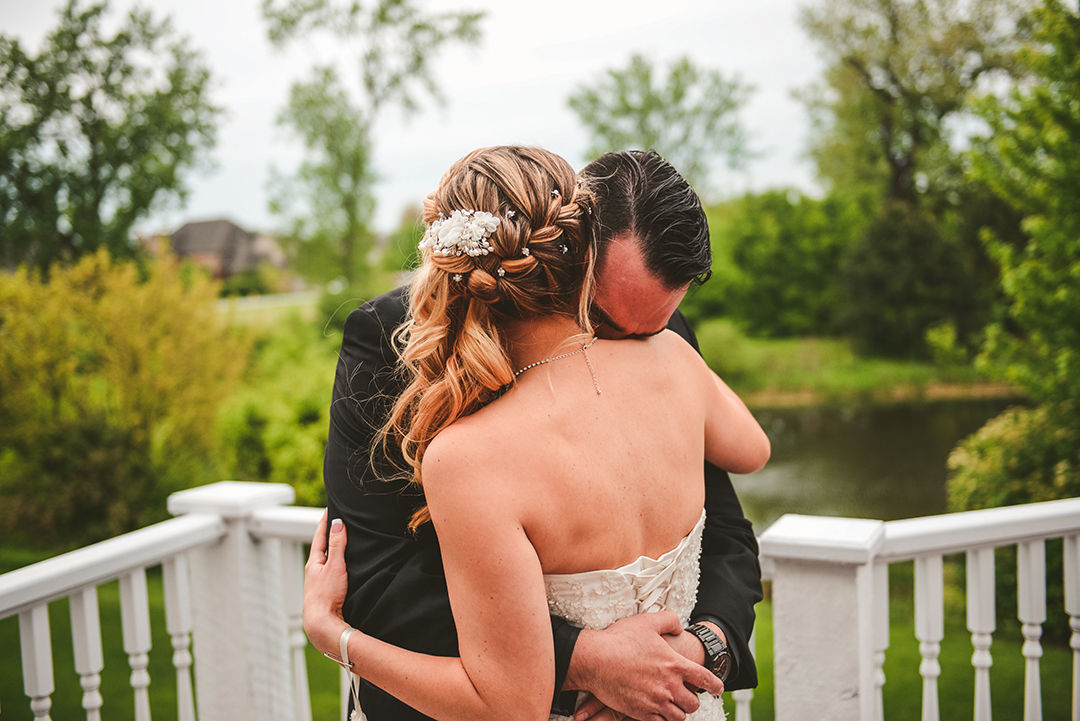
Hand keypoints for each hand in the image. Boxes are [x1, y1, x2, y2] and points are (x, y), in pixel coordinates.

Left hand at [303, 510, 351, 655]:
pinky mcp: (326, 592)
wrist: (322, 625)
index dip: (325, 521)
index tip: (330, 508)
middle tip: (337, 520)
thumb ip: (337, 545)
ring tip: (343, 541)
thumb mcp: (334, 566)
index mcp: (314, 562)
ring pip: (326, 561)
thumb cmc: (326, 596)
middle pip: (322, 547)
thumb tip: (337, 523)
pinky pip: (331, 572)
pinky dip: (337, 564)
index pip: (320, 536)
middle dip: (330, 534)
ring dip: (333, 550)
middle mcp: (314, 571)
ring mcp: (319, 582)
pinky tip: (344, 568)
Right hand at [567, 611, 723, 720]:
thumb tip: (680, 627)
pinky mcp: (641, 713)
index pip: (705, 679)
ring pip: (678, 716)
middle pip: (693, 703)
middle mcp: (669, 686)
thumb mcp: (647, 622)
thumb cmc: (619, 639)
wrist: (595, 660)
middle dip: (692, 700)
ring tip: (673, 705)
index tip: (718, 688)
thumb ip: (669, 621)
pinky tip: (657, 711)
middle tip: (687, 696)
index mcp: (675, 664)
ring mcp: (655, 702)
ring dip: (678, 711)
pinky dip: (662, 718)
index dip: (715, 685)